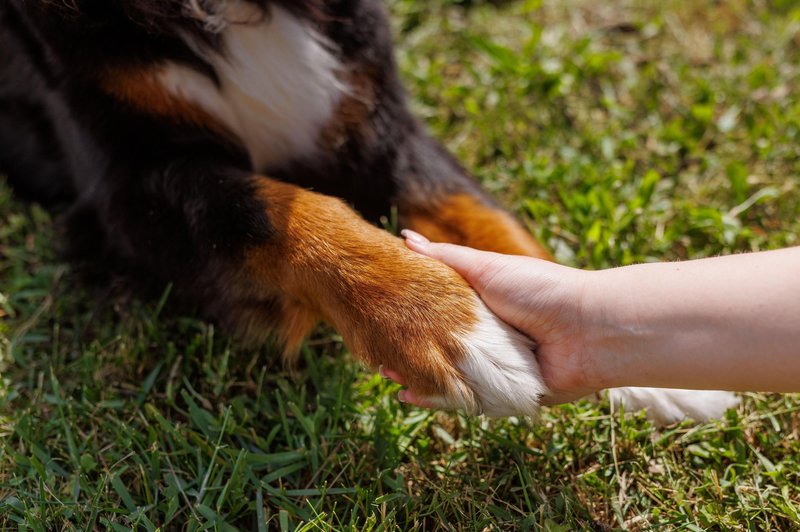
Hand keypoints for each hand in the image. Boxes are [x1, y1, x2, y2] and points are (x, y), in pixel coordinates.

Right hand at [384, 230, 599, 405]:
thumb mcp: (487, 268)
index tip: (383, 318)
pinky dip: (441, 399)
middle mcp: (488, 339)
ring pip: (449, 375)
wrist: (587, 329)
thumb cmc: (540, 290)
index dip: (411, 318)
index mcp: (483, 307)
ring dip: (419, 375)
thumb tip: (405, 238)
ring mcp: (495, 368)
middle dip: (409, 351)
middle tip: (378, 352)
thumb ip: (446, 258)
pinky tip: (412, 394)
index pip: (438, 314)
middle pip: (440, 347)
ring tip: (387, 371)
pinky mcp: (504, 394)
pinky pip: (468, 399)